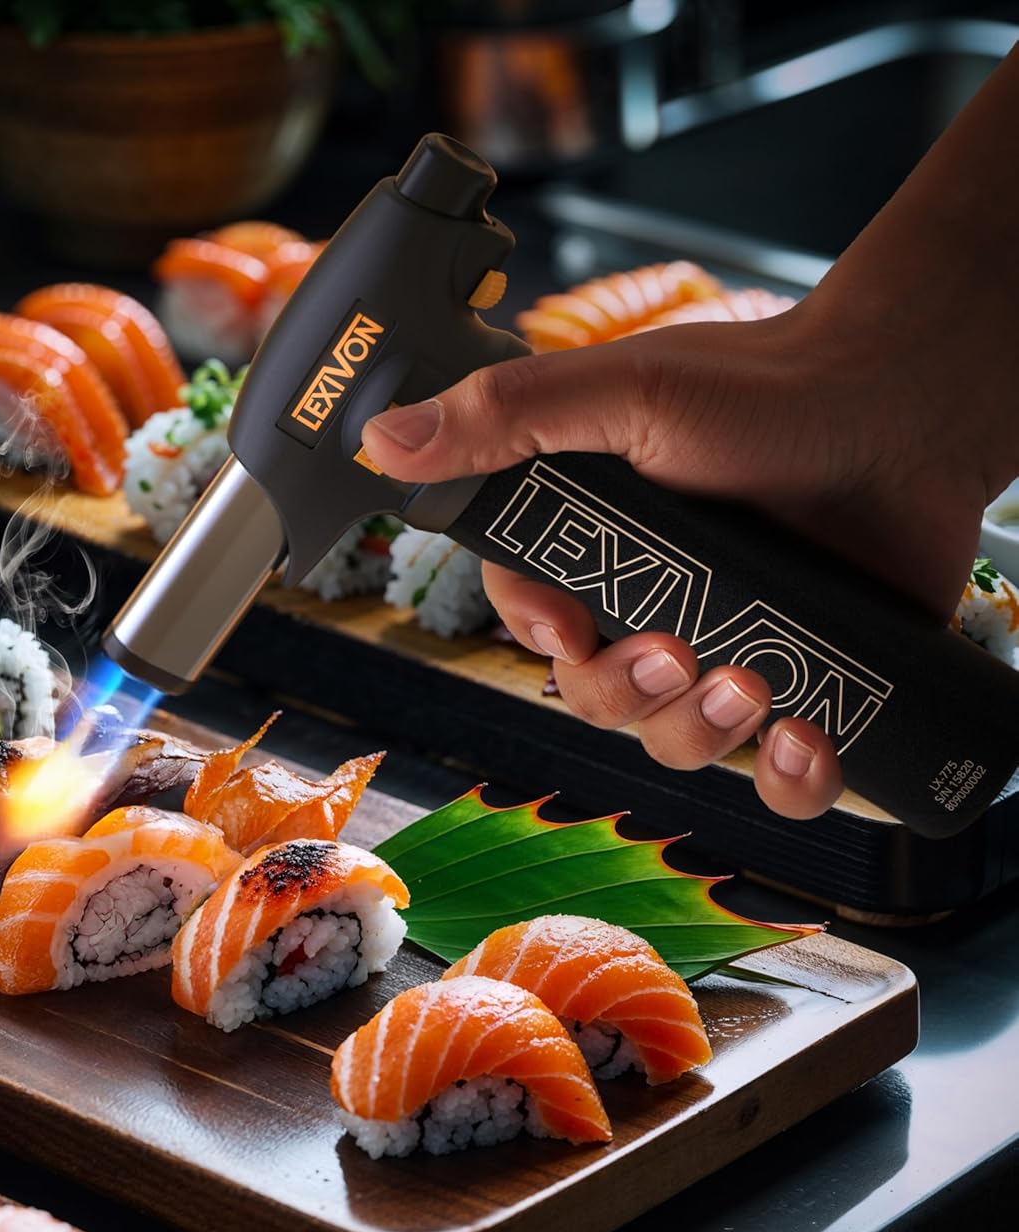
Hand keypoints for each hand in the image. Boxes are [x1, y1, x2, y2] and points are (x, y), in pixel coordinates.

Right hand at [360, 299, 993, 818]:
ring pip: (677, 746)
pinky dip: (790, 781)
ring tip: (752, 679)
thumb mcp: (621, 392)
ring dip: (702, 733)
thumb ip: (505, 420)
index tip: (570, 627)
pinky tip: (807, 742)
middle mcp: (653, 608)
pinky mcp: (808, 688)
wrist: (909, 402)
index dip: (541, 640)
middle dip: (627, 692)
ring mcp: (730, 652)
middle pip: (597, 699)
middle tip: (677, 650)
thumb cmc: (767, 387)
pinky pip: (776, 779)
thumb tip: (384, 439)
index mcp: (595, 550)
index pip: (531, 624)